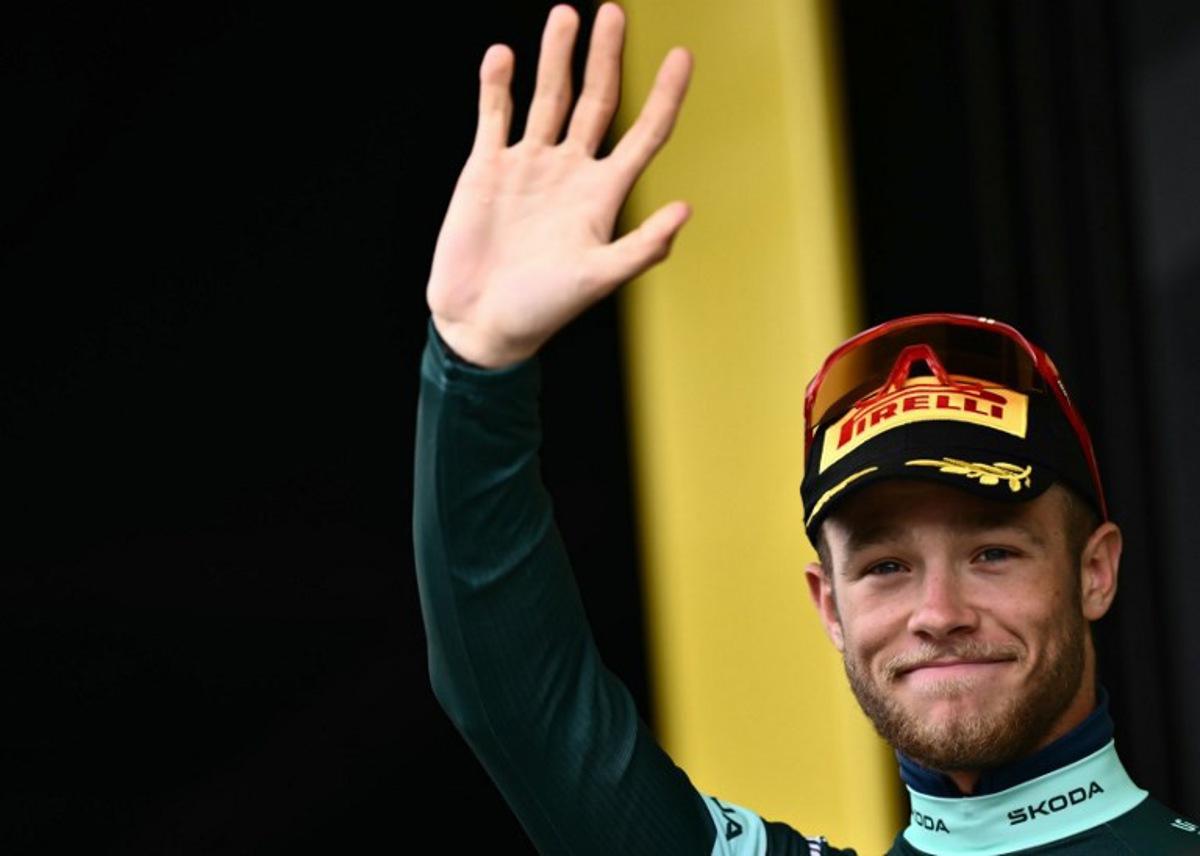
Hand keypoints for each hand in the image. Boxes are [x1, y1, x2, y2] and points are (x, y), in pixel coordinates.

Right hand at [426, 2, 692, 367]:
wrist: (480, 323)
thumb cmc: (542, 310)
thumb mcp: (597, 279)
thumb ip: (640, 247)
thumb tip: (686, 209)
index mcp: (602, 196)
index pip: (644, 135)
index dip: (666, 97)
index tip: (683, 55)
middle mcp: (570, 173)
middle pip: (596, 102)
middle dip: (605, 58)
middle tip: (613, 13)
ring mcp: (528, 166)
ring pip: (547, 98)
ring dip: (555, 58)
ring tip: (565, 14)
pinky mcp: (486, 168)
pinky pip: (494, 115)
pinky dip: (497, 85)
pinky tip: (504, 56)